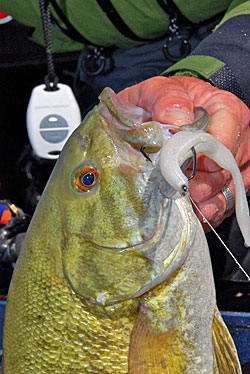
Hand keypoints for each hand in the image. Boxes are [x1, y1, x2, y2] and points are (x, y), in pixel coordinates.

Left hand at [118, 76, 249, 230]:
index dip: (207, 156)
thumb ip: (165, 98)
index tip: (186, 166)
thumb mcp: (155, 90)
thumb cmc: (158, 102)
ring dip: (207, 201)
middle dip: (204, 182)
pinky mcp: (226, 182)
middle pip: (229, 167)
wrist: (156, 115)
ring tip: (186, 204)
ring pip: (230, 188)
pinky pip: (226, 202)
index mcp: (225, 109)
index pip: (227, 135)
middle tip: (181, 190)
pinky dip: (209, 210)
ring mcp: (235, 161)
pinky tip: (194, 212)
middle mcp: (237, 136)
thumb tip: (176, 121)